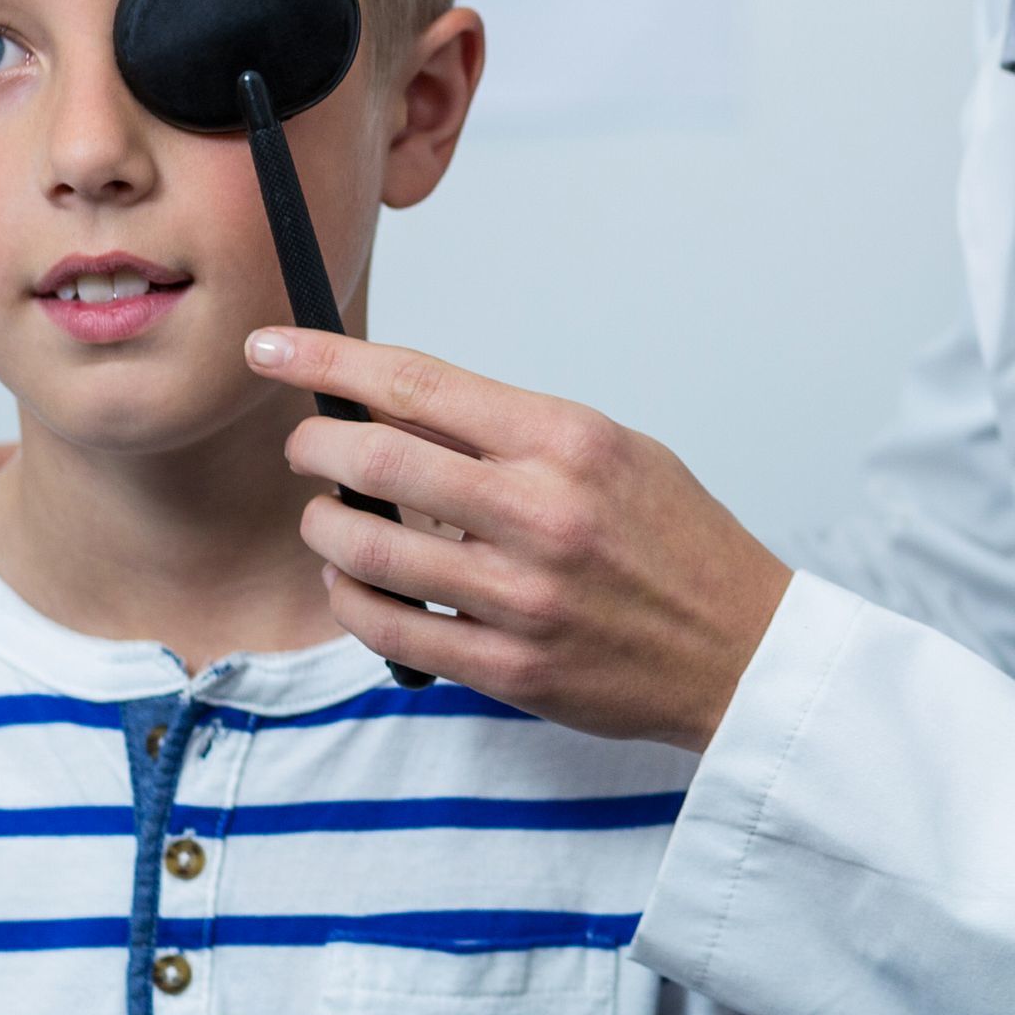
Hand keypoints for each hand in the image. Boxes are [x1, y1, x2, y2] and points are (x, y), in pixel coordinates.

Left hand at [256, 328, 791, 751]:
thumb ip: (514, 432)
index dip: (328, 360)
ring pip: (368, 550)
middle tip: (305, 445)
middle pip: (377, 460)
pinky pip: (388, 629)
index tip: (273, 346)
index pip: (419, 384)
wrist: (740, 648)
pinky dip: (352, 599)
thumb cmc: (678, 543)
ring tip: (329, 518)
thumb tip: (403, 411)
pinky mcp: (508, 668)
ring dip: (326, 526)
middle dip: (315, 445)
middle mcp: (541, 512)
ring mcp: (521, 596)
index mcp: (568, 442)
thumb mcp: (615, 452)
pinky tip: (355, 584)